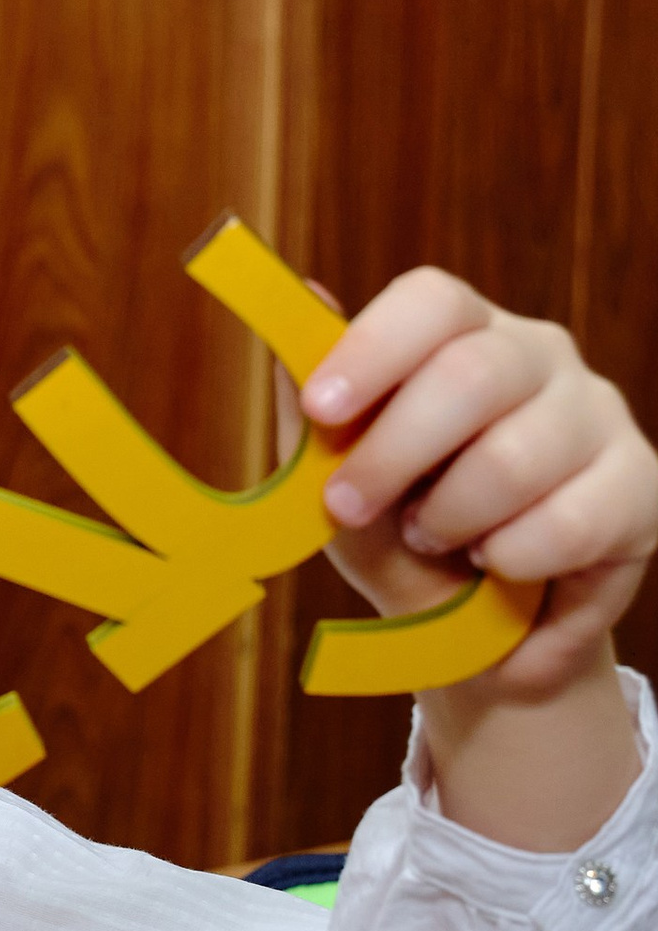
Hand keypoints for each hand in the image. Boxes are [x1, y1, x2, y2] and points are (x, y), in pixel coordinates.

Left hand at [301, 268, 656, 699]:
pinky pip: (567, 523)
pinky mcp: (640, 486)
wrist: (474, 631)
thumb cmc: (399, 533)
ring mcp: (597, 416)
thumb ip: (313, 406)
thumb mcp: (335, 481)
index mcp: (460, 338)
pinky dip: (509, 559)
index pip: (433, 301)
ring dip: (449, 518)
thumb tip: (306, 299)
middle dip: (392, 454)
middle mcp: (538, 358)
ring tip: (431, 539)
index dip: (373, 348)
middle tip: (347, 507)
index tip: (322, 408)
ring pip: (514, 456)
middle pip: (471, 375)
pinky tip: (496, 564)